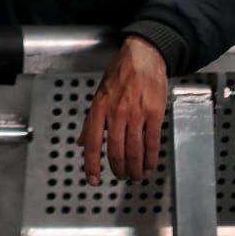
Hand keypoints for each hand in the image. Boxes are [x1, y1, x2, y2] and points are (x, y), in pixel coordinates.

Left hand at [78, 36, 168, 184]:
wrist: (143, 55)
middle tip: (121, 177)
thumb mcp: (99, 94)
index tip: (93, 180)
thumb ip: (90, 120)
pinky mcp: (154, 113)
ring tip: (136, 176)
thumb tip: (80, 141)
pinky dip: (151, 158)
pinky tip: (149, 165)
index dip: (92, 165)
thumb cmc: (120, 73)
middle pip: (115, 151)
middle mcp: (116, 113)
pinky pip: (152, 142)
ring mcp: (136, 113)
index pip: (91, 143)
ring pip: (134, 150)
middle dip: (118, 169)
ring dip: (135, 168)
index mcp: (99, 108)